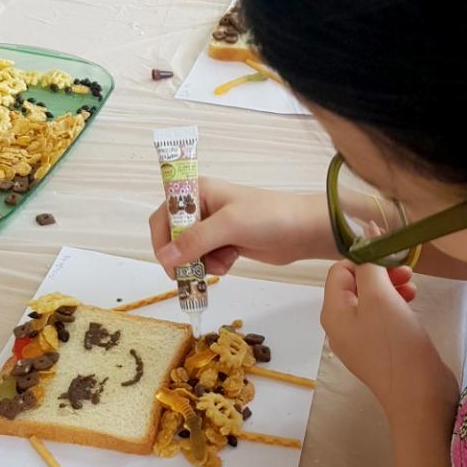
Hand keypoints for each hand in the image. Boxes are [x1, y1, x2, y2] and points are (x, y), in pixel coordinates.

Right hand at [150, 179, 331, 275]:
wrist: (304, 231)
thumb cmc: (269, 217)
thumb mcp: (229, 225)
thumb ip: (195, 240)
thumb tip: (165, 256)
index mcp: (198, 192)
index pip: (164, 216)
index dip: (162, 239)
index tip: (169, 262)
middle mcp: (203, 207)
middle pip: (175, 237)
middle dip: (183, 256)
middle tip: (190, 274)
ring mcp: (215, 227)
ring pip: (191, 252)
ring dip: (202, 262)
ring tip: (223, 262)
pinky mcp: (227, 242)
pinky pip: (208, 258)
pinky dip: (216, 264)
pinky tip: (232, 260)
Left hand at [321, 260, 457, 415]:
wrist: (418, 395)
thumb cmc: (396, 343)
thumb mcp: (380, 297)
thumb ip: (370, 266)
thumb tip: (365, 237)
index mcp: (333, 312)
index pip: (339, 270)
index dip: (363, 259)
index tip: (391, 257)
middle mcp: (340, 326)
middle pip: (354, 285)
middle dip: (380, 273)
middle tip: (407, 271)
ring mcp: (359, 340)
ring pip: (371, 301)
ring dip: (391, 288)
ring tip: (414, 288)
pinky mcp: (379, 350)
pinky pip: (381, 318)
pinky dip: (396, 306)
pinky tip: (412, 305)